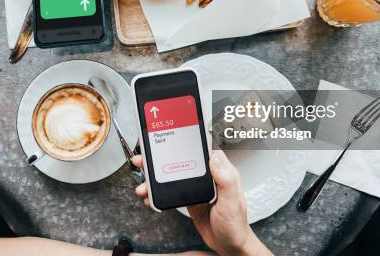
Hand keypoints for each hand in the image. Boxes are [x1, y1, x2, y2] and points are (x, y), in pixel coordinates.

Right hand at [132, 151, 271, 255]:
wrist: (229, 246)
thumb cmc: (235, 225)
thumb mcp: (232, 202)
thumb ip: (225, 179)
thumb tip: (215, 157)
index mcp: (220, 172)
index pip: (203, 149)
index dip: (187, 140)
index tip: (172, 136)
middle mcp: (208, 177)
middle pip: (183, 159)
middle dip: (162, 158)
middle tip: (146, 159)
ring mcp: (197, 187)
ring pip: (174, 174)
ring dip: (156, 177)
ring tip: (144, 183)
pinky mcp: (189, 198)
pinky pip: (171, 190)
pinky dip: (159, 192)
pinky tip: (151, 196)